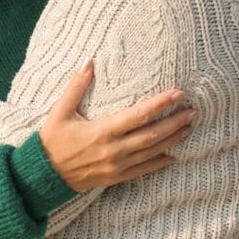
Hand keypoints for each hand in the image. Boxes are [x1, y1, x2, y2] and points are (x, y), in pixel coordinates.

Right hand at [39, 60, 195, 191]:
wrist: (45, 175)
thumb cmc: (52, 141)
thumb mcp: (60, 111)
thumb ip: (76, 86)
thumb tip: (89, 62)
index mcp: (102, 131)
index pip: (138, 115)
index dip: (160, 104)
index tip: (177, 94)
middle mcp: (113, 149)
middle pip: (152, 135)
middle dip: (174, 122)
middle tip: (193, 112)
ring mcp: (116, 166)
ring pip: (151, 152)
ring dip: (172, 140)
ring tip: (188, 128)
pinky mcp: (116, 177)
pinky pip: (143, 170)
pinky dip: (159, 163)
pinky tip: (172, 156)